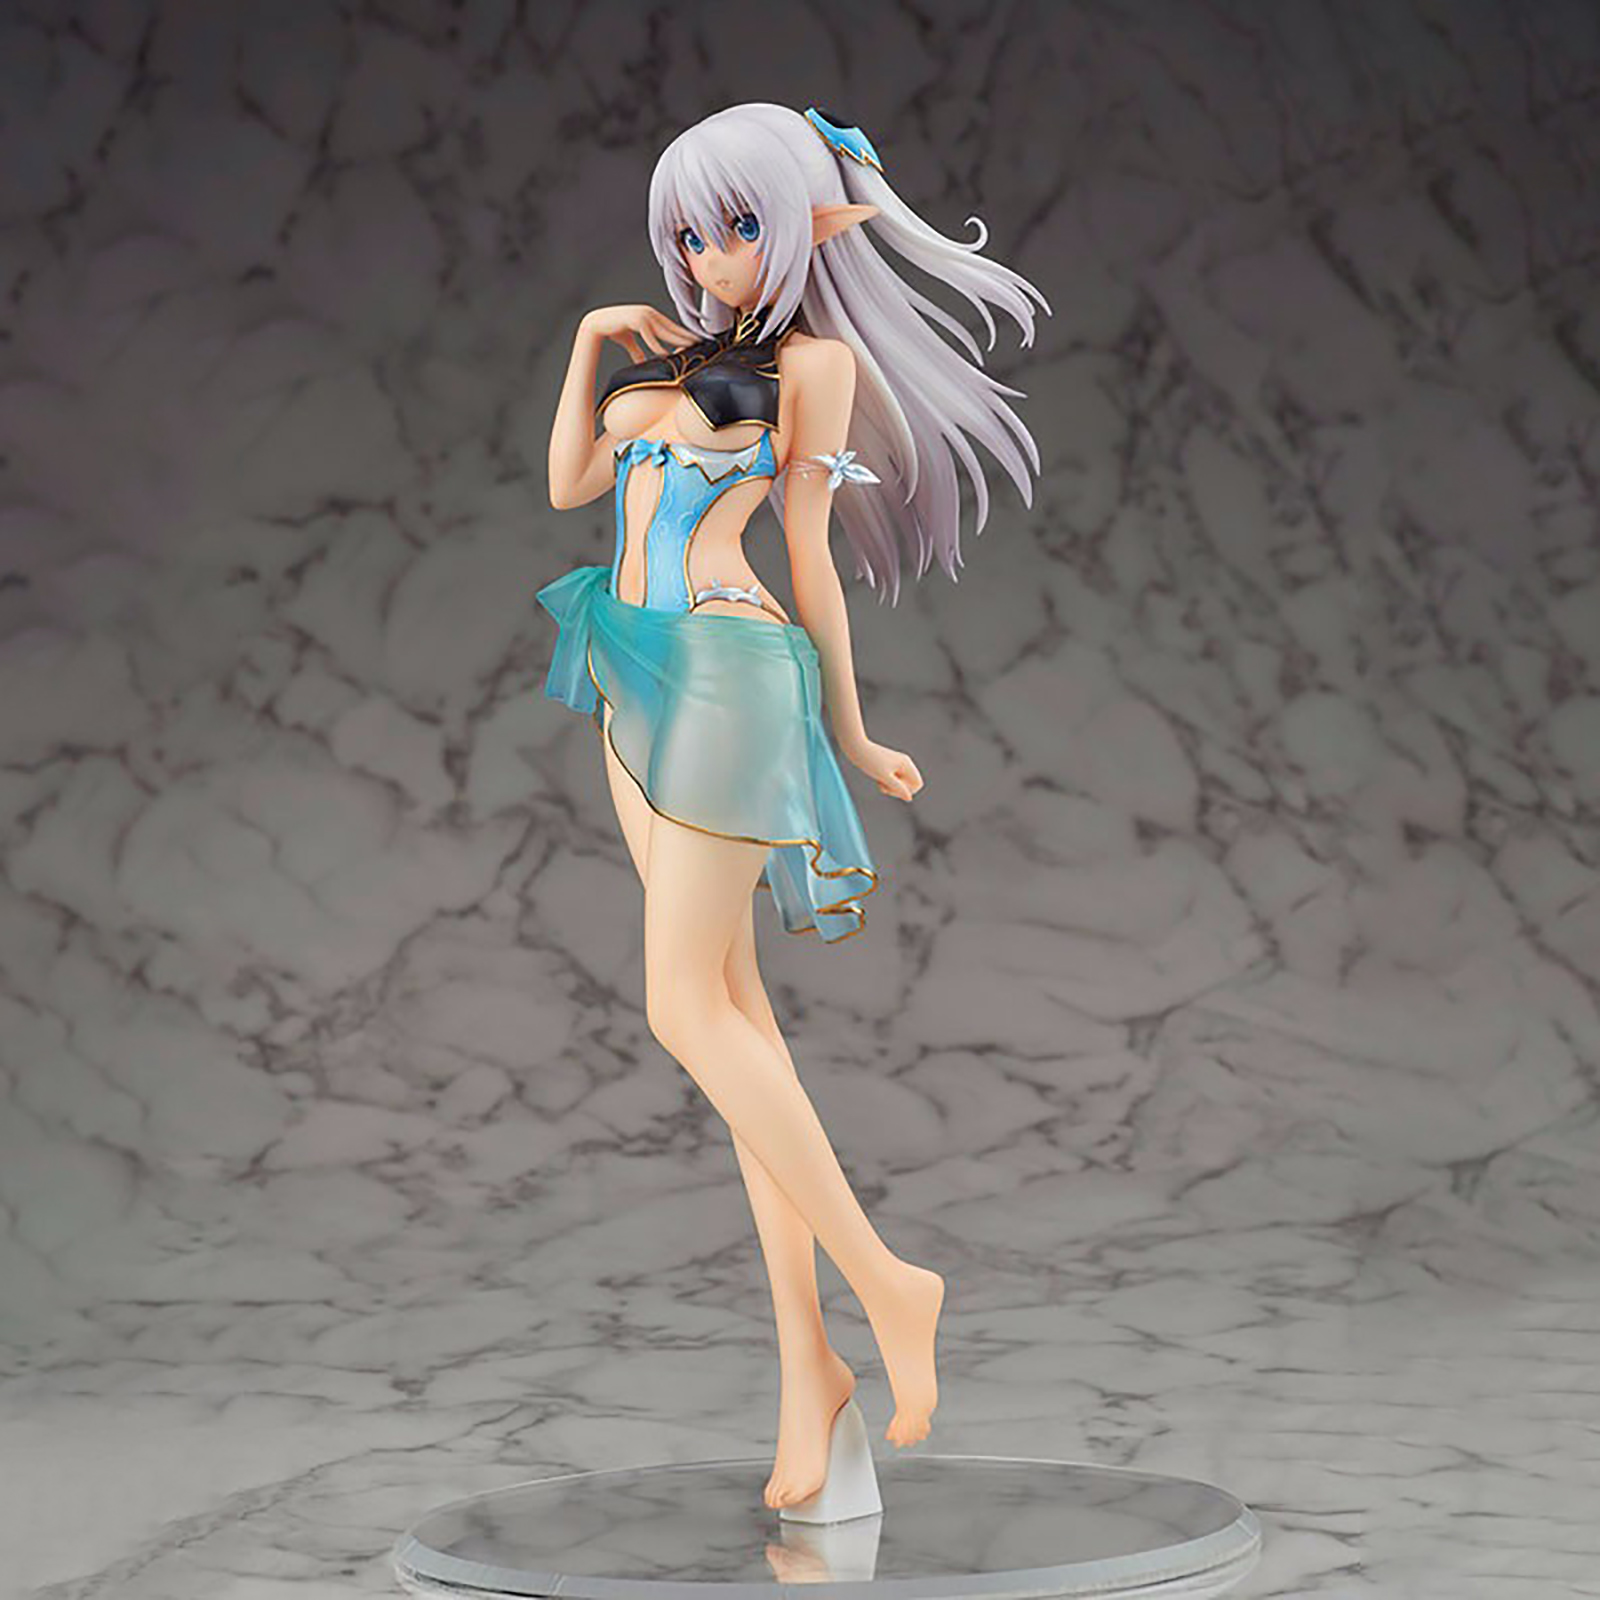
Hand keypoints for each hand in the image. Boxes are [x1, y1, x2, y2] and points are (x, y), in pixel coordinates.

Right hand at [581, 304, 698, 362]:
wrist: (596, 324)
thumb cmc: (613, 330)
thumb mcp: (629, 341)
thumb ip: (638, 350)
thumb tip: (644, 362)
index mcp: (649, 315)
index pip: (671, 325)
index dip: (684, 333)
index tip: (695, 340)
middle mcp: (648, 313)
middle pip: (671, 327)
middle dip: (686, 336)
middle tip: (701, 344)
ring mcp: (642, 315)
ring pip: (664, 331)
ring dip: (677, 340)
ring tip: (689, 348)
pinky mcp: (635, 320)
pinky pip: (649, 337)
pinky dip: (657, 346)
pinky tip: (665, 354)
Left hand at [845, 737, 922, 801]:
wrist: (855, 747)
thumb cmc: (868, 761)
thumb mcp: (883, 777)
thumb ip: (897, 788)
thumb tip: (909, 798)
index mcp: (906, 764)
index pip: (917, 784)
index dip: (908, 791)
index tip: (894, 788)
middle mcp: (903, 763)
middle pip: (909, 785)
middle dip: (897, 790)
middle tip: (884, 786)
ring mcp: (896, 765)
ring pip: (900, 784)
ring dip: (890, 788)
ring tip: (879, 783)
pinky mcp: (888, 767)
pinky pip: (893, 781)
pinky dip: (886, 784)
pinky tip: (877, 780)